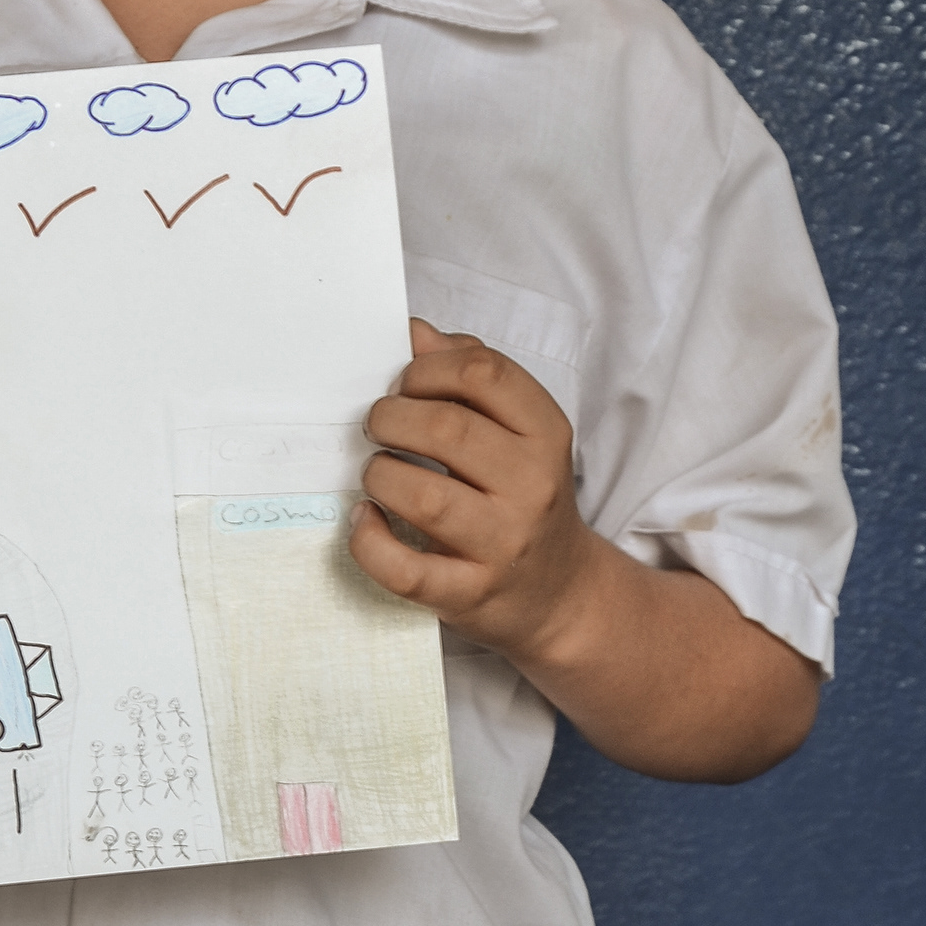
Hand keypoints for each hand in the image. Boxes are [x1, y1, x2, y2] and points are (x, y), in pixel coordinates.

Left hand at [349, 319, 594, 669]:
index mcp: (545, 434)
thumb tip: (415, 331)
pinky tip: (366, 521)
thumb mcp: (517, 432)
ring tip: (378, 473)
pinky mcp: (468, 594)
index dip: (427, 370)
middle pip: (445, 429)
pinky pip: (404, 569)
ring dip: (379, 474)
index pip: (484, 374)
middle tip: (379, 427)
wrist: (559, 593)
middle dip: (390, 418)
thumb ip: (470, 376)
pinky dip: (369, 541)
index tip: (405, 385)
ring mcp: (501, 544)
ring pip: (421, 496)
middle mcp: (531, 487)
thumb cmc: (522, 499)